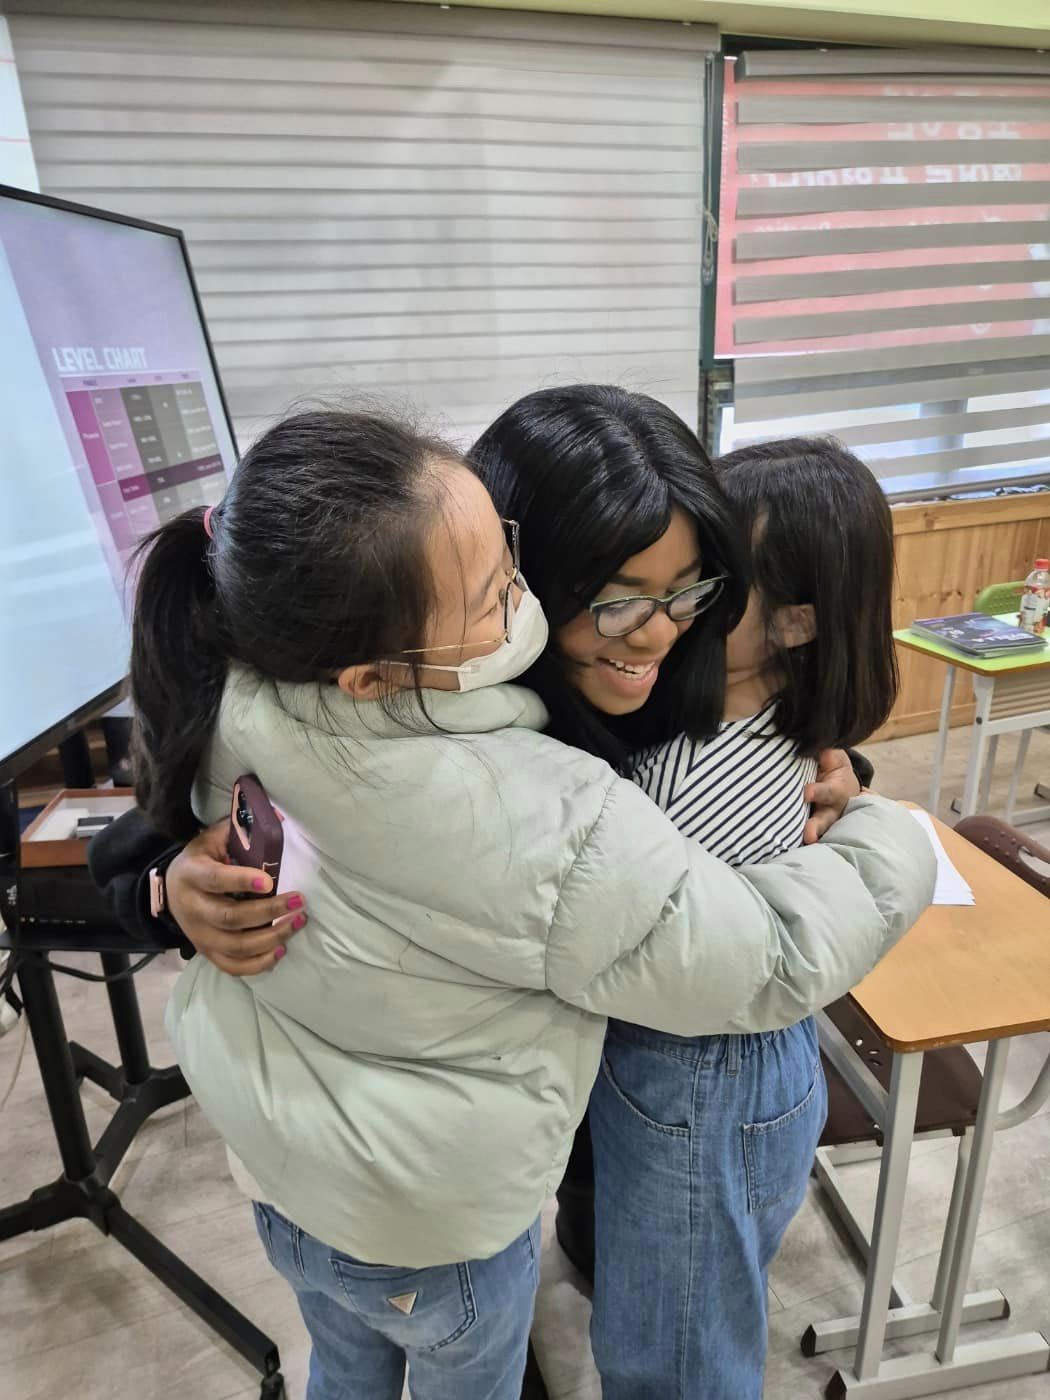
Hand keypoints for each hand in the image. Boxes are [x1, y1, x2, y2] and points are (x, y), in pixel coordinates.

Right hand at [166, 820, 305, 974]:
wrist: (173, 888)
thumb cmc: (203, 859)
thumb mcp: (214, 839)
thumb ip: (240, 829)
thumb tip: (278, 817)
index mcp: (192, 874)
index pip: (216, 880)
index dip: (241, 881)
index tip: (270, 881)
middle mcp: (192, 908)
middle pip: (230, 917)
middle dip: (268, 912)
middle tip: (298, 901)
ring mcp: (199, 935)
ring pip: (236, 946)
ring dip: (271, 937)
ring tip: (298, 921)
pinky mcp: (207, 952)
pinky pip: (232, 967)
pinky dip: (258, 964)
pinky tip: (281, 949)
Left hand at [803, 748, 861, 844]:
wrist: (840, 782)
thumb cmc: (831, 765)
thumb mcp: (832, 755)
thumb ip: (822, 752)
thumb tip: (805, 745)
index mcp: (836, 790)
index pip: (827, 792)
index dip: (817, 792)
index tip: (806, 793)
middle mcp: (830, 810)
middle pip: (824, 820)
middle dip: (815, 827)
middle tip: (808, 836)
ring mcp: (822, 821)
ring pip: (817, 832)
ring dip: (808, 839)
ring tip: (801, 846)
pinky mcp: (810, 828)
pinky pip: (805, 836)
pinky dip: (796, 844)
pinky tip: (781, 849)